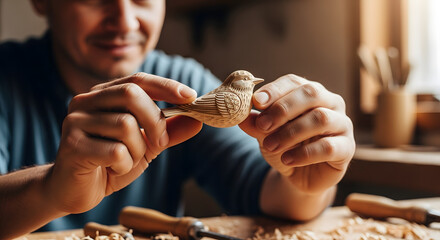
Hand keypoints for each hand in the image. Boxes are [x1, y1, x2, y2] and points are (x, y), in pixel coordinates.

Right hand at [46, 73, 202, 213]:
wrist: (75, 190)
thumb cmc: (110, 162)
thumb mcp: (146, 144)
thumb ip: (169, 131)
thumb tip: (197, 121)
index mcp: (104, 95)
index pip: (138, 80)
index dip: (166, 86)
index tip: (191, 96)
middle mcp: (86, 101)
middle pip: (131, 94)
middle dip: (155, 119)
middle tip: (160, 141)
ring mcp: (75, 121)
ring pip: (126, 125)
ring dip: (138, 149)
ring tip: (127, 160)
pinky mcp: (72, 145)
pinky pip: (116, 152)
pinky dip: (125, 165)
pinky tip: (114, 170)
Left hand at [240, 74, 354, 193]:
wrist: (299, 176)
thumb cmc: (284, 146)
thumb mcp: (265, 134)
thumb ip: (255, 123)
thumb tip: (239, 116)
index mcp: (310, 92)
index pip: (294, 82)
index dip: (275, 89)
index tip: (256, 102)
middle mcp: (330, 103)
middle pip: (311, 94)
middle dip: (283, 108)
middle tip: (262, 125)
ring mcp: (342, 124)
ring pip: (320, 119)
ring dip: (290, 133)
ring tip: (270, 146)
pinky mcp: (347, 148)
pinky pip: (328, 147)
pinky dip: (304, 153)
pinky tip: (287, 160)